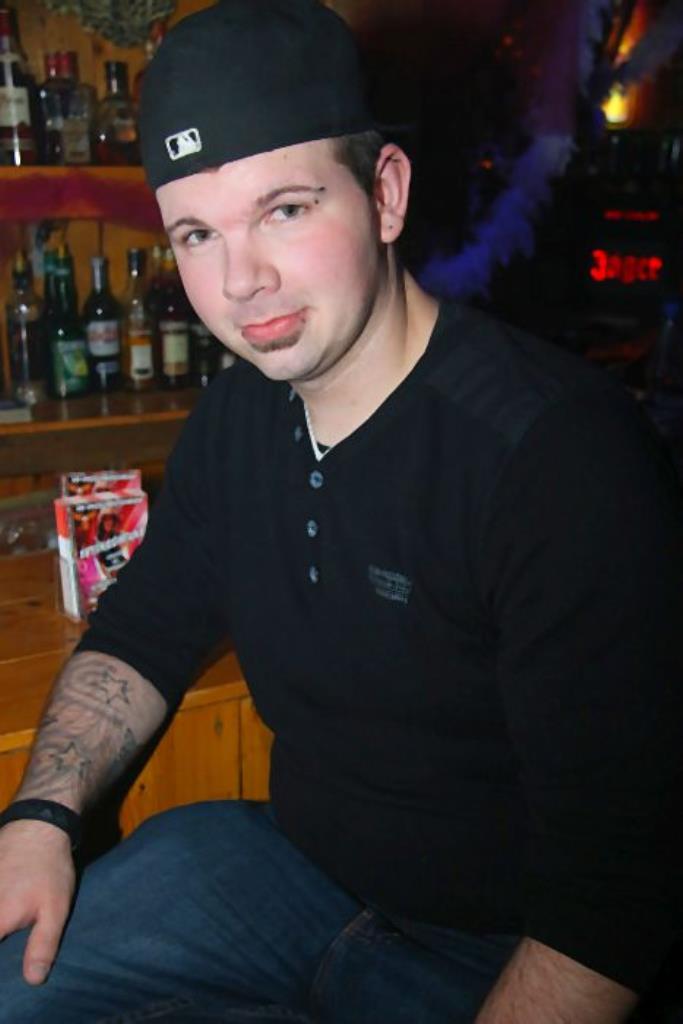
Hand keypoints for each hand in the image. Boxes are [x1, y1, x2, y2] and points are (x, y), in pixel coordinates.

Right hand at [0, 819, 75, 984]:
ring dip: (0, 924)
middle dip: (1, 934)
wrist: (38, 826)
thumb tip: (33, 981)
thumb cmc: (49, 869)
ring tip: (10, 923)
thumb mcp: (55, 910)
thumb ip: (43, 946)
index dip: (0, 966)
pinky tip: (6, 902)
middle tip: (12, 930)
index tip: (8, 957)